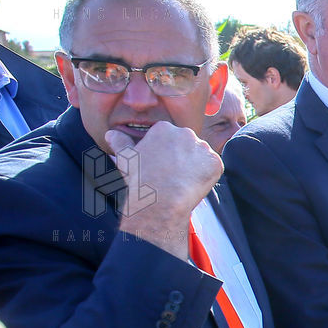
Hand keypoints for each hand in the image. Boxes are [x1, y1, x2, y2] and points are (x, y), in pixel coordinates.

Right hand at [106, 122, 222, 259]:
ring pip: (200, 155)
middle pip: (186, 143)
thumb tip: (111, 133)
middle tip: (172, 174)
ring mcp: (203, 148)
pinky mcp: (215, 163)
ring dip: (195, 165)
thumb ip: (120, 142)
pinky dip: (207, 175)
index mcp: (164, 128)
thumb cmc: (141, 179)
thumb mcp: (126, 158)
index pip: (168, 137)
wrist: (161, 200)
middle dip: (180, 156)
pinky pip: (213, 167)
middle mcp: (186, 133)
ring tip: (182, 180)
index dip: (164, 152)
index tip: (159, 165)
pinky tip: (193, 184)